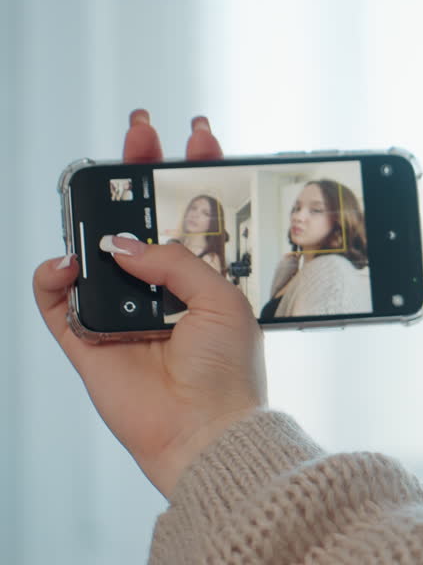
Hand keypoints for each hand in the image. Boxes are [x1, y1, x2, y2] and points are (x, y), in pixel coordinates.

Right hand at [32, 111, 266, 497]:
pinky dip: (52, 277)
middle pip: (136, 223)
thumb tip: (121, 243)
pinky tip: (70, 265)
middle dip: (134, 176)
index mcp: (201, 283)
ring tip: (99, 196)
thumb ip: (176, 260)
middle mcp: (159, 294)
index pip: (190, 216)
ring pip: (92, 254)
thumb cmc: (229, 374)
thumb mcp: (222, 300)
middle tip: (138, 132)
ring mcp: (120, 315)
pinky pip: (54, 300)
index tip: (194, 134)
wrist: (206, 433)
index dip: (190, 173)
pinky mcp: (86, 341)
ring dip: (90, 220)